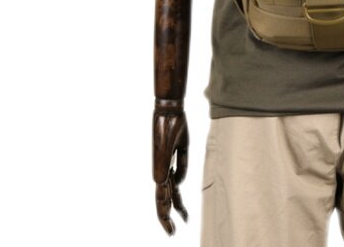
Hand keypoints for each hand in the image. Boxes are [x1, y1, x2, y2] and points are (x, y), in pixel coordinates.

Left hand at [153, 109, 189, 234]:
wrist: (169, 110)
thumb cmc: (176, 124)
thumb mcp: (184, 147)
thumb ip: (182, 166)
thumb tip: (179, 183)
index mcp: (167, 166)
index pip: (170, 191)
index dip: (175, 206)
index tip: (183, 217)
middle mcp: (161, 170)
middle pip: (164, 199)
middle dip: (168, 217)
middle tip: (172, 233)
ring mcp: (159, 168)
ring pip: (162, 197)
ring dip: (165, 214)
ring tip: (170, 230)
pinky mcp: (159, 164)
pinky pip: (162, 186)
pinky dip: (163, 200)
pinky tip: (166, 211)